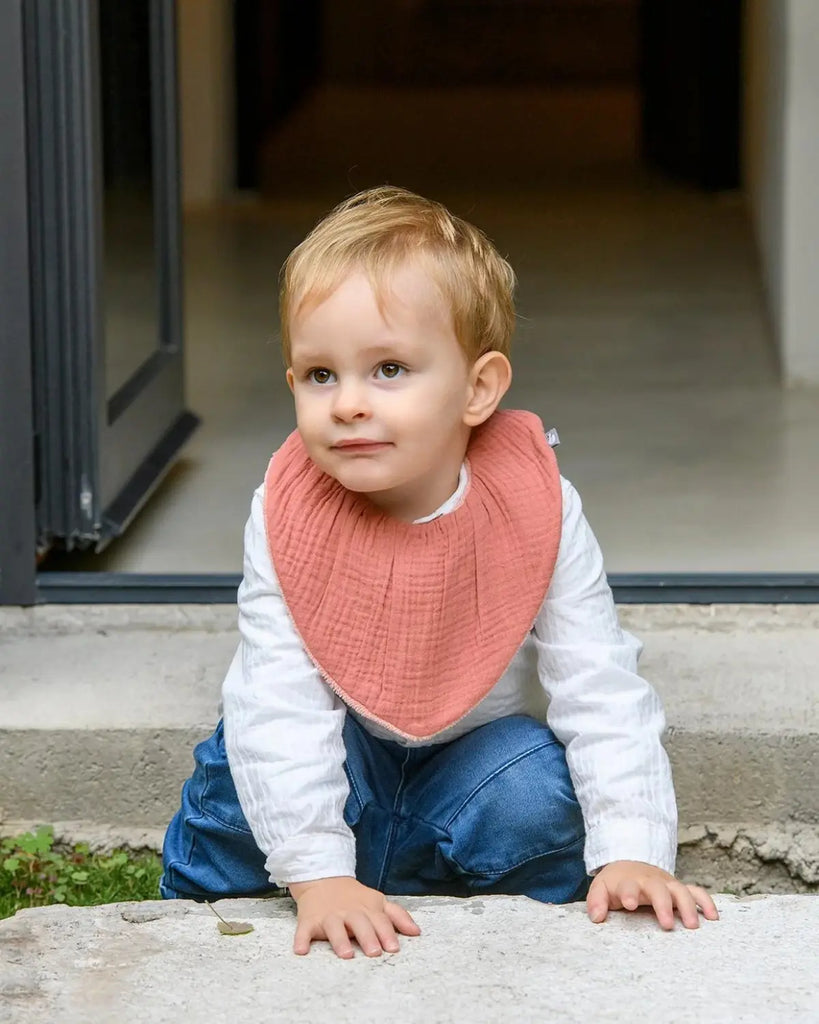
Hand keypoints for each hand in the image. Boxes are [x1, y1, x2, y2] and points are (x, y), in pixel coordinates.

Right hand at [288, 876, 420, 958]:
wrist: (323, 879)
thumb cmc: (355, 898)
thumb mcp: (378, 901)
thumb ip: (397, 916)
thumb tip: (417, 932)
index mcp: (367, 909)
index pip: (380, 921)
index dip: (387, 933)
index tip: (394, 948)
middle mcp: (349, 912)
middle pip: (359, 924)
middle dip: (367, 937)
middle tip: (374, 952)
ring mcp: (328, 916)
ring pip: (334, 928)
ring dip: (339, 940)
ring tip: (345, 954)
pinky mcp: (309, 921)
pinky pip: (304, 930)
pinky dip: (301, 940)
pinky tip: (301, 950)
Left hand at [587, 860, 718, 929]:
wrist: (630, 865)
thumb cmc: (616, 883)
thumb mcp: (601, 888)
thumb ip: (596, 901)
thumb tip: (596, 917)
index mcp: (629, 881)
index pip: (628, 885)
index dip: (629, 893)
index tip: (630, 904)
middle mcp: (651, 881)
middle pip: (658, 888)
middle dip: (663, 905)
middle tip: (667, 924)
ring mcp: (667, 884)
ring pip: (681, 890)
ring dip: (688, 906)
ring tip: (692, 926)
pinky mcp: (678, 888)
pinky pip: (696, 892)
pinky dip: (706, 902)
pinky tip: (713, 917)